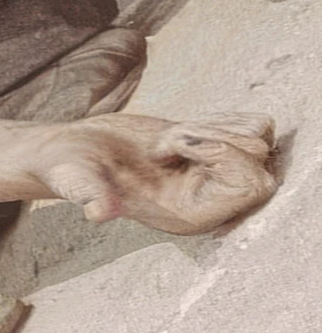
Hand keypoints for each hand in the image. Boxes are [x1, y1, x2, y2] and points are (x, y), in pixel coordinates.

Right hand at [28, 113, 274, 236]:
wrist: (71, 151)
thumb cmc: (70, 170)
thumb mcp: (76, 181)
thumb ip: (89, 196)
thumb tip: (99, 213)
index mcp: (187, 217)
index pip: (250, 186)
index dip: (225, 157)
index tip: (178, 147)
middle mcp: (207, 200)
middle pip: (262, 160)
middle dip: (223, 137)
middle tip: (173, 140)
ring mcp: (214, 175)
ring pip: (260, 137)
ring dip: (219, 125)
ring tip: (173, 137)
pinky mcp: (214, 149)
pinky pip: (253, 125)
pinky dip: (226, 116)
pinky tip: (186, 128)